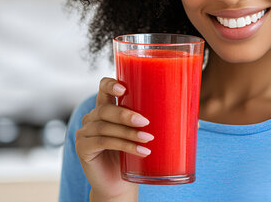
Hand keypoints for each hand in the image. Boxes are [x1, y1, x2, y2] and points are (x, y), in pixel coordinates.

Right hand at [75, 77, 153, 201]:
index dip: (110, 85)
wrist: (118, 185)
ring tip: (148, 139)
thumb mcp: (138, 134)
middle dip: (126, 114)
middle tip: (145, 122)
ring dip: (128, 133)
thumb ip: (150, 122)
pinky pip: (102, 142)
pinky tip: (140, 150)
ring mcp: (84, 133)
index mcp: (104, 108)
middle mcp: (91, 118)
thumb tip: (187, 116)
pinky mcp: (82, 148)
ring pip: (105, 127)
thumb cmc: (131, 157)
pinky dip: (124, 145)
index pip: (103, 88)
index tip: (124, 89)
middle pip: (105, 109)